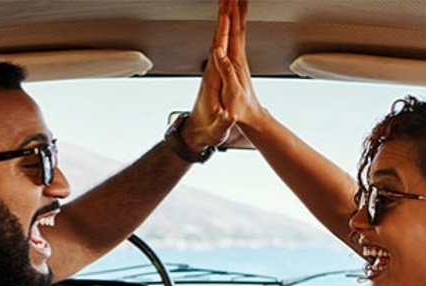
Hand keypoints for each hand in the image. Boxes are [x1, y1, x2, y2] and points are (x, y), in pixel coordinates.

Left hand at [181, 0, 238, 150]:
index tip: (227, 15)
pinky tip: (228, 23)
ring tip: (229, 1)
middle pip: (218, 37)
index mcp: (213, 79)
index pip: (219, 50)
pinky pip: (221, 45)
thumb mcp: (218, 128)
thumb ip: (224, 121)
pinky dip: (225, 31)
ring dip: (224, 19)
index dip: (223, 33)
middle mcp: (211, 70)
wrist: (196, 133)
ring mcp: (212, 70)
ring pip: (219, 38)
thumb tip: (230, 115)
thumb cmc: (208, 130)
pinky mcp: (215, 72)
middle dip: (224, 16)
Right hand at [213, 0, 265, 130]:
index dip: (228, 15)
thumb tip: (219, 53)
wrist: (252, 117)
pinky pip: (236, 36)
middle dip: (233, 5)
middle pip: (237, 24)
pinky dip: (234, 24)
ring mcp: (238, 58)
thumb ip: (227, 73)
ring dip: (235, 11)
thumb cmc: (240, 110)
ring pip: (238, 28)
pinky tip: (232, 19)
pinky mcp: (237, 62)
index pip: (232, 32)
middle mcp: (238, 56)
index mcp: (235, 62)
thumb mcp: (232, 94)